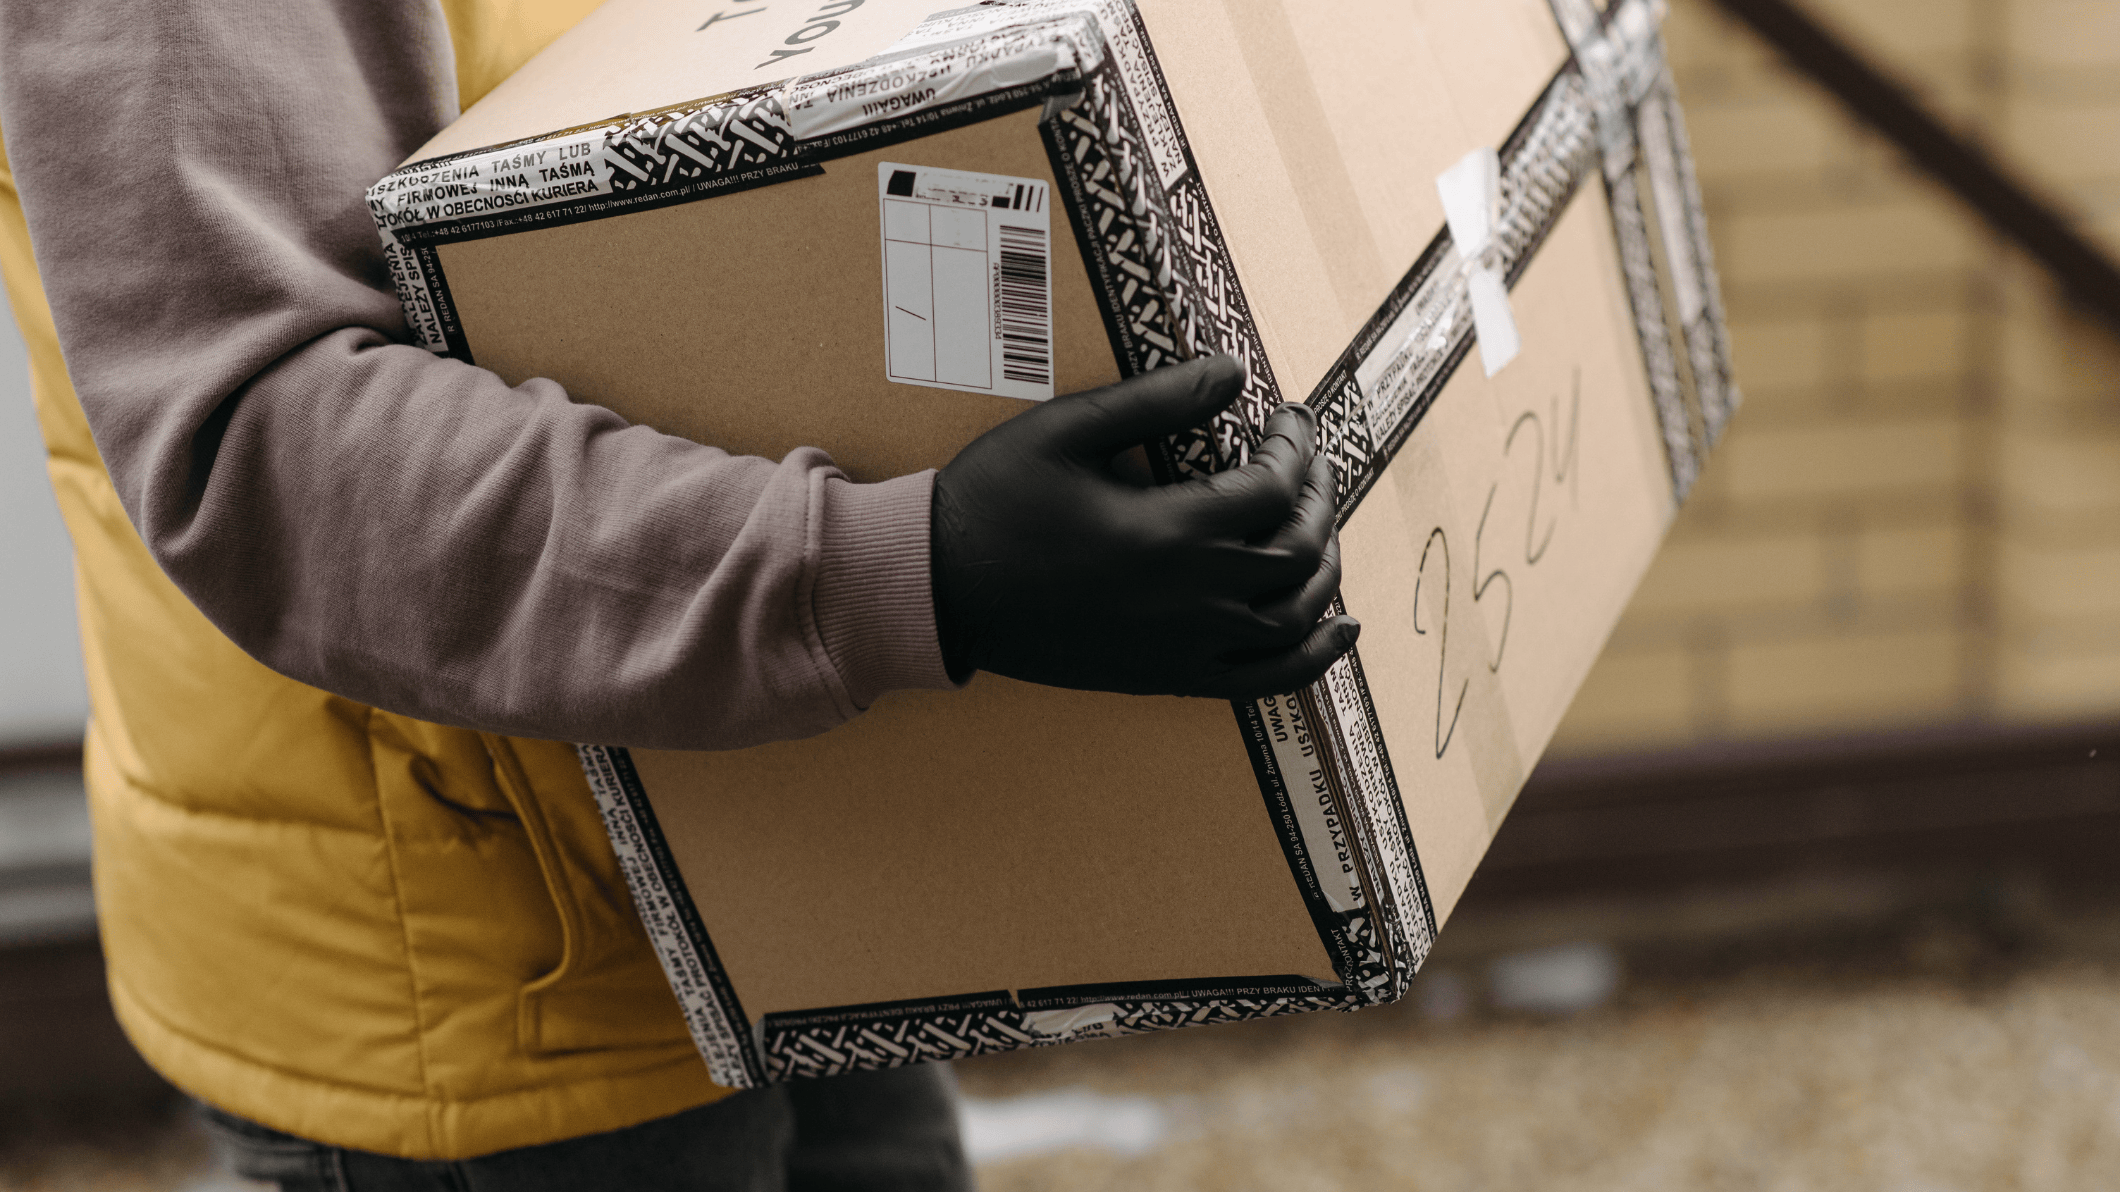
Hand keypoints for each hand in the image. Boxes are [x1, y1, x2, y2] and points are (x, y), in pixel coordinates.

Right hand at [930, 354, 1358, 699]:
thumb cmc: (993, 503)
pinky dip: (1314, 657)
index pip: (1276, 488)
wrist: (940, 591)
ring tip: (1319, 521)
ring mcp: (1185, 648)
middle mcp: (1193, 599)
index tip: (1288, 417)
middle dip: (1319, 496)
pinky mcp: (1169, 679)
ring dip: (1324, 564)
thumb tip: (1233, 372)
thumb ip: (1156, 400)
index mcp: (1170, 533)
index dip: (1296, 446)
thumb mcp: (1066, 430)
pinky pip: (1266, 680)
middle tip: (1307, 459)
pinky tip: (1340, 626)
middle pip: (1300, 550)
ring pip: (1296, 614)